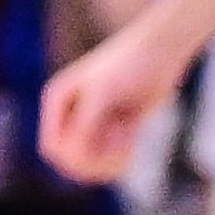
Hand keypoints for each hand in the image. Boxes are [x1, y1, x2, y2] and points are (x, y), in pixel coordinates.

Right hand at [35, 14, 187, 183]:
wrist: (162, 50)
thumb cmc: (130, 64)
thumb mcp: (103, 94)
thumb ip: (85, 125)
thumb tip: (73, 155)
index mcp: (58, 102)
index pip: (53, 148)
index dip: (74, 158)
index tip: (101, 150)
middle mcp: (71, 114)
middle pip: (71, 161)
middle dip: (96, 160)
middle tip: (121, 144)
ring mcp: (93, 124)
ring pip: (94, 163)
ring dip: (112, 156)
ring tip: (129, 130)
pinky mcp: (116, 130)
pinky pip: (113, 160)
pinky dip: (124, 155)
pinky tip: (135, 132)